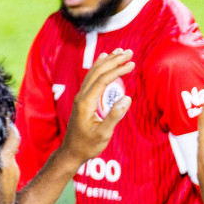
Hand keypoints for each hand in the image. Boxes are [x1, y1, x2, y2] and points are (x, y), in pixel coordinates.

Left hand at [55, 50, 133, 164]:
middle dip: (114, 60)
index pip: (103, 80)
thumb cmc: (88, 145)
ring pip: (93, 72)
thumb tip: (127, 98)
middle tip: (129, 52)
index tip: (132, 64)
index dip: (118, 70)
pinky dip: (100, 68)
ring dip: (107, 61)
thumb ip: (114, 116)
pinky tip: (104, 61)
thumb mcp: (103, 134)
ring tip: (119, 52)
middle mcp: (82, 96)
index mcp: (86, 102)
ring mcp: (81, 97)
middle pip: (98, 72)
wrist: (72, 152)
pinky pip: (91, 78)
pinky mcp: (83, 99)